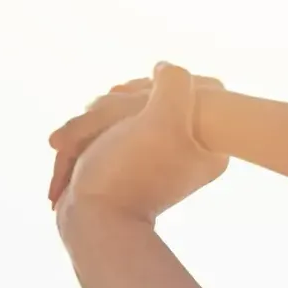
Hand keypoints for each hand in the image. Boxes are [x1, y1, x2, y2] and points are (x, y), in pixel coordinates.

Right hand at [55, 64, 224, 226]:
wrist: (92, 220)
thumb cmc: (129, 171)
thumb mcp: (163, 120)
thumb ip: (175, 85)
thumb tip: (166, 67)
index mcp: (209, 146)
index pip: (186, 90)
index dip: (152, 93)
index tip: (141, 113)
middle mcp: (186, 150)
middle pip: (147, 101)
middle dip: (117, 110)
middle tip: (115, 135)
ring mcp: (153, 155)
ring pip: (120, 113)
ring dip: (97, 123)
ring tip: (94, 147)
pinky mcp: (125, 160)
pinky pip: (104, 130)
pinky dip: (87, 135)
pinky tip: (79, 150)